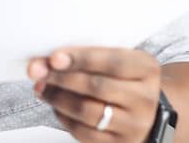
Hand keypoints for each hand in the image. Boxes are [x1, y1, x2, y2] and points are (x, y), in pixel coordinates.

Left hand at [28, 47, 160, 142]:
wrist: (150, 113)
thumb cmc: (128, 81)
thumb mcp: (123, 61)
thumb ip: (92, 57)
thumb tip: (50, 59)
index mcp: (146, 69)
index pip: (114, 62)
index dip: (82, 59)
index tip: (54, 58)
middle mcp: (144, 98)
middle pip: (97, 87)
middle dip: (62, 78)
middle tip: (38, 71)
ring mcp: (133, 124)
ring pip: (88, 111)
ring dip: (57, 98)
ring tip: (41, 87)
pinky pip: (84, 132)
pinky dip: (63, 117)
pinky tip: (56, 105)